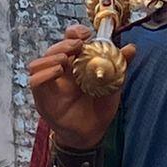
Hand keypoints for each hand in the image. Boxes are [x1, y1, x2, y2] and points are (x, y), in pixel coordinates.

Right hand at [28, 25, 133, 153]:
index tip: (85, 33)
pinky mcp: (43, 98)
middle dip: (64, 43)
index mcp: (75, 64)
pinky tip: (58, 71)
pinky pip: (35, 81)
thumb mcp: (113, 84)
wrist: (92, 133)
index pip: (68, 40)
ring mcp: (50, 84)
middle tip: (77, 45)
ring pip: (39, 62)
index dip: (73, 32)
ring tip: (66, 60)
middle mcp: (60, 71)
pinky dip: (44, 73)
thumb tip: (131, 48)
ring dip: (51, 56)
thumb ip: (120, 66)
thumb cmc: (100, 108)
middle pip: (53, 49)